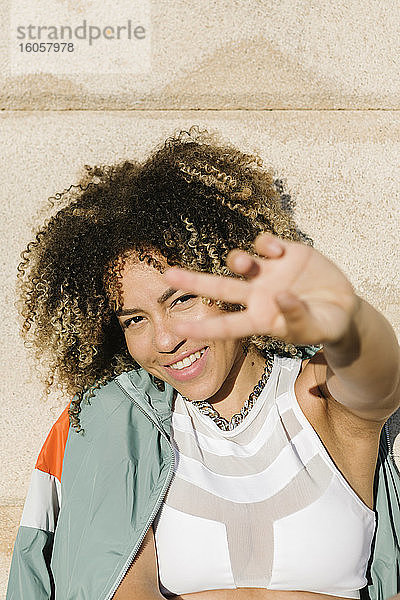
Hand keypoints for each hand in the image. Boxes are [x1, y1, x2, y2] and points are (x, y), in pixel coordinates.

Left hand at [164, 233, 357, 345]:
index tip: (175, 329)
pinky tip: (277, 250)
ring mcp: (268, 272)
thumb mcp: (315, 328)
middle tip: (168, 274)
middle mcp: (257, 295)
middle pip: (219, 287)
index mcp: (260, 319)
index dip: (201, 327)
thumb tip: (281, 297)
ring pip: (240, 262)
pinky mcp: (284, 253)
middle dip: (193, 281)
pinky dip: (266, 244)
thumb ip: (297, 316)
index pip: (225, 325)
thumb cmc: (324, 324)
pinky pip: (265, 244)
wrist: (343, 305)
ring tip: (246, 264)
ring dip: (237, 260)